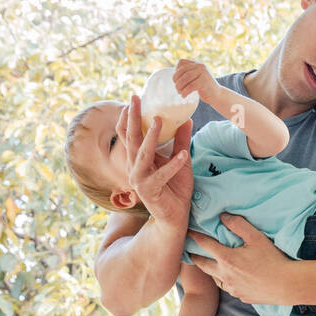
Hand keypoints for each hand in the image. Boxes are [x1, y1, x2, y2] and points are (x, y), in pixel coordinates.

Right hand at [118, 93, 193, 220]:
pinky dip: (173, 165)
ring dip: (150, 137)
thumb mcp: (181, 160)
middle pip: (131, 139)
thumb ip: (181, 141)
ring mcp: (140, 180)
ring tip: (157, 121)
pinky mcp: (150, 192)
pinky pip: (162, 175)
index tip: (134, 99)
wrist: (176, 217)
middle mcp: (135, 168)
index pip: (129, 135)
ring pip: (142, 155)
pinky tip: (184, 155)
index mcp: (138, 159)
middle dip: (133, 118)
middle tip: (135, 99)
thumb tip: (187, 120)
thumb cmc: (176, 189)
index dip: (129, 118)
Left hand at [173, 58, 220, 101]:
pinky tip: (184, 96)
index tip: (176, 80)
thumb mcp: (197, 77)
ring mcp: (203, 74)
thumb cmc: (204, 88)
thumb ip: (189, 74)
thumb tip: (174, 76)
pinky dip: (185, 92)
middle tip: (177, 88)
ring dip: (179, 86)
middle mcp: (201, 67)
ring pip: (185, 78)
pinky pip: (190, 86)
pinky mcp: (204, 82)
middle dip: (176, 80)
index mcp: (198, 64)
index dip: (176, 71)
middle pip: (182, 70)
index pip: (181, 62)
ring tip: (179, 92)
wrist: (217, 95)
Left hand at [187, 213, 297, 304]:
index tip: (187, 232)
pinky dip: (226, 281)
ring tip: (209, 265)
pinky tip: (230, 278)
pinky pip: (228, 288)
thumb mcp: (256, 237)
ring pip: (215, 279)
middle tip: (190, 252)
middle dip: (195, 257)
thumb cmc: (273, 260)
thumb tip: (223, 216)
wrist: (287, 285)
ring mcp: (232, 288)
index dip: (194, 236)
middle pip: (203, 265)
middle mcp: (225, 275)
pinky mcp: (241, 296)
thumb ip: (238, 225)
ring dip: (210, 271)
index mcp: (227, 259)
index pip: (204, 244)